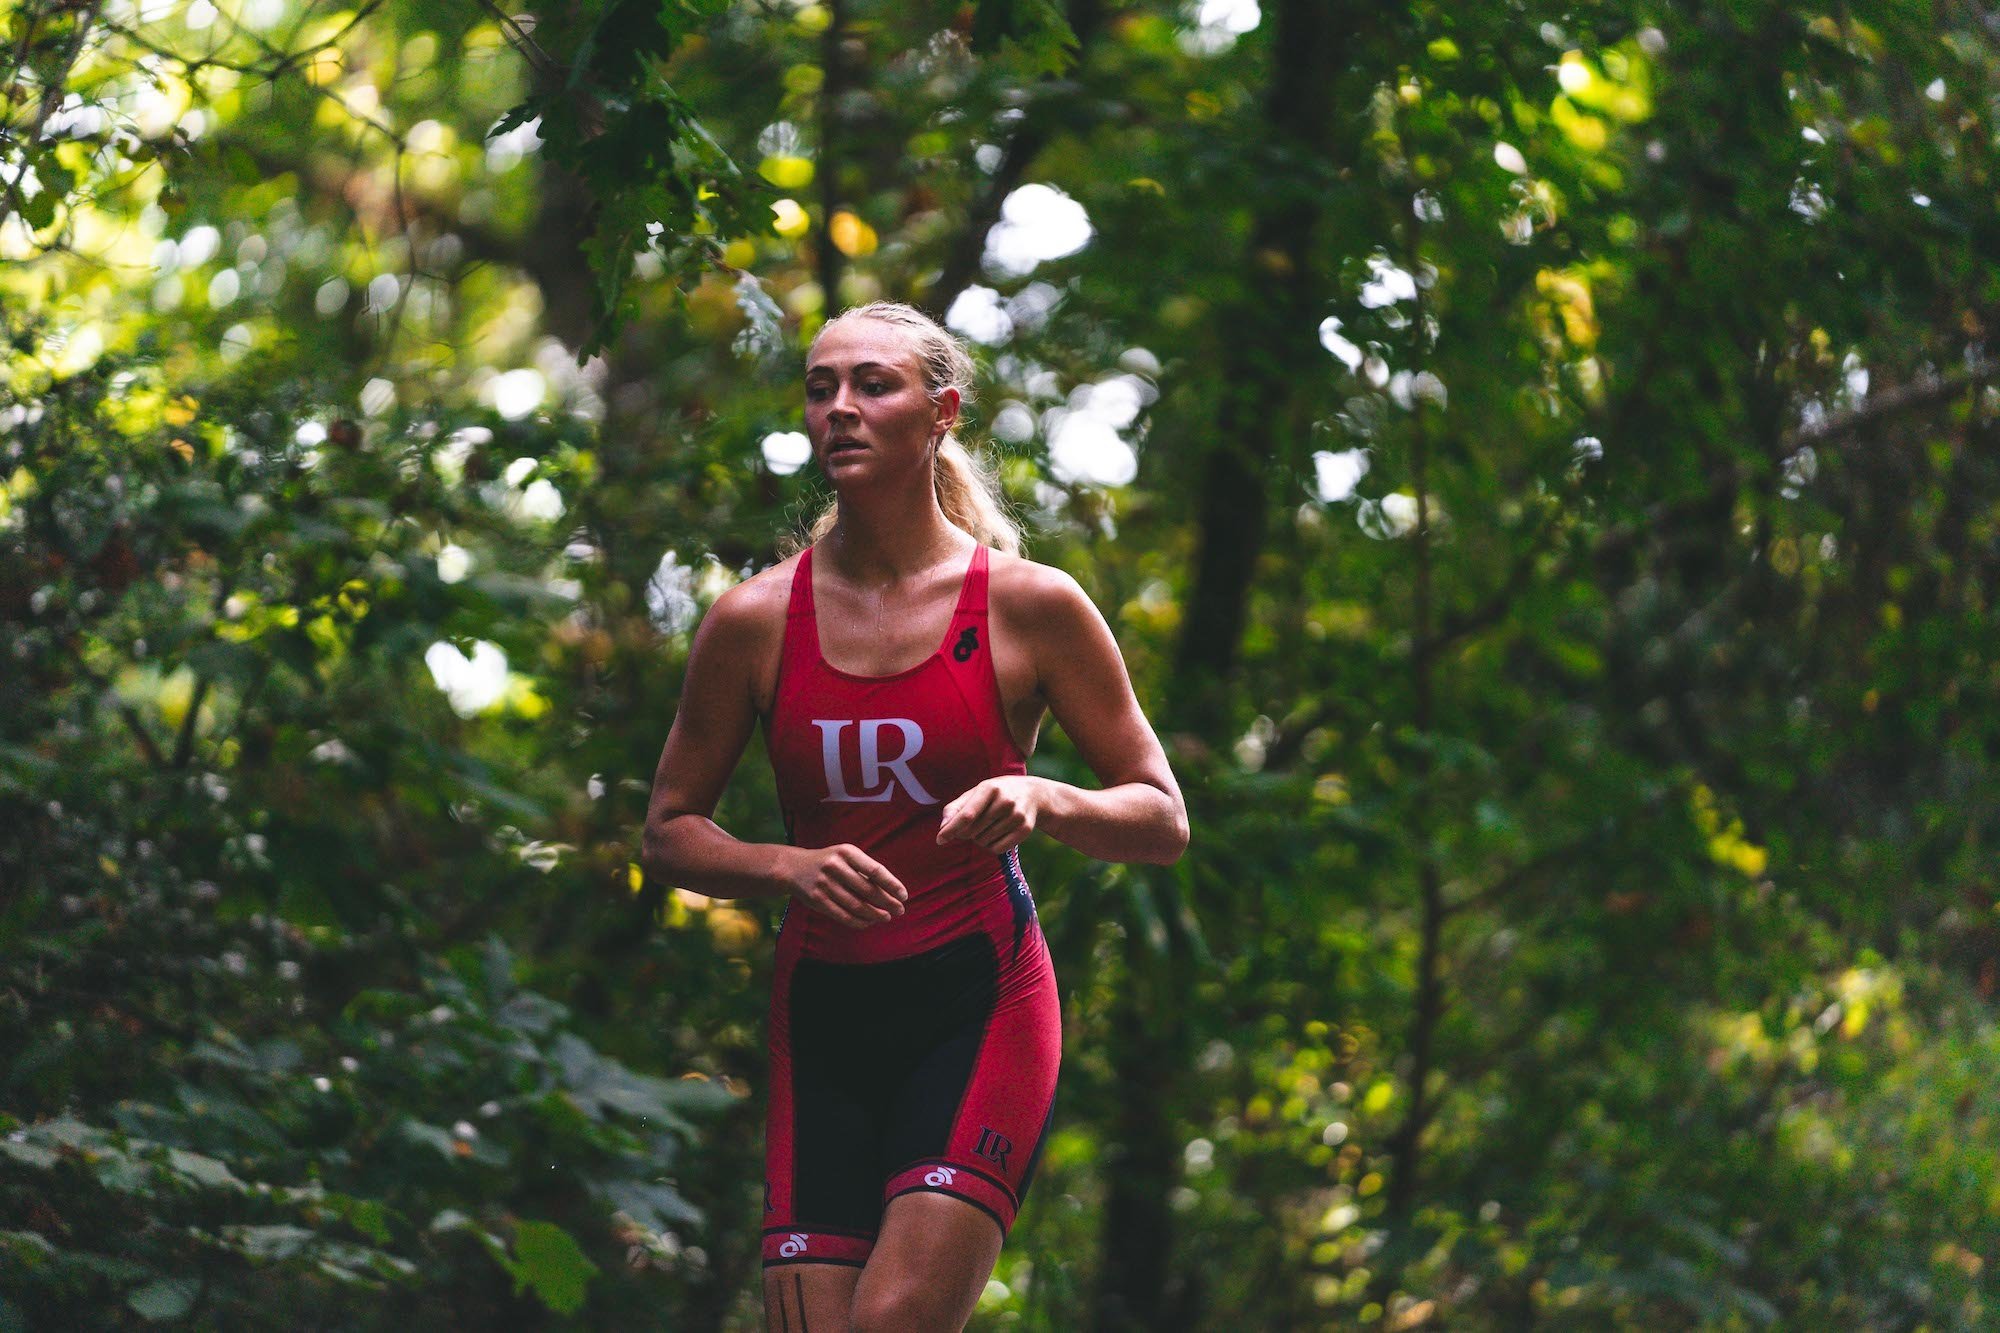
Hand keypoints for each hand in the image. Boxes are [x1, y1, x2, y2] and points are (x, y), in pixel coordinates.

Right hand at [782, 844, 907, 928]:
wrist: (793, 867)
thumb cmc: (830, 862)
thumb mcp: (846, 856)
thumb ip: (866, 870)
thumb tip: (892, 892)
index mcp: (847, 852)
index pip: (876, 870)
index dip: (892, 885)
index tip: (904, 896)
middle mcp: (835, 866)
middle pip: (868, 890)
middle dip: (887, 903)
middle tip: (900, 910)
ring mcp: (824, 884)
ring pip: (856, 905)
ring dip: (875, 914)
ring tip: (886, 917)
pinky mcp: (817, 900)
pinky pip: (842, 915)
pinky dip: (858, 921)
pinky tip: (869, 922)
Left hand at [936, 776, 1041, 854]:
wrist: (1033, 794)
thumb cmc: (996, 794)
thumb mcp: (977, 793)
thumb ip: (956, 808)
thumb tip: (942, 828)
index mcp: (989, 788)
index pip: (967, 815)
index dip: (951, 829)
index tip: (939, 840)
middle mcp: (1005, 801)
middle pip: (973, 831)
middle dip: (966, 832)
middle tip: (974, 824)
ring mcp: (1017, 816)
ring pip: (984, 842)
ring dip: (979, 839)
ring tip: (989, 825)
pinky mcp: (1025, 830)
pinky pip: (997, 849)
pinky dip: (991, 846)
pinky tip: (997, 834)